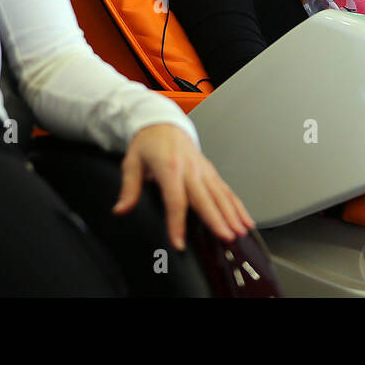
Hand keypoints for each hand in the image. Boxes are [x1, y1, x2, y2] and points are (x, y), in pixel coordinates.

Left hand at [114, 124, 255, 249]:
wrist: (163, 122)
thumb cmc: (147, 143)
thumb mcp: (132, 162)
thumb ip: (129, 188)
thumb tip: (120, 210)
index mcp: (169, 167)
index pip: (175, 199)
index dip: (177, 223)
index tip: (179, 242)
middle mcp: (190, 168)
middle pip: (205, 198)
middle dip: (217, 219)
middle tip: (226, 236)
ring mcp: (203, 169)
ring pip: (220, 194)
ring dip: (232, 213)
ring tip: (240, 232)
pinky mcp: (210, 171)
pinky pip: (226, 189)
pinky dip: (237, 205)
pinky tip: (245, 219)